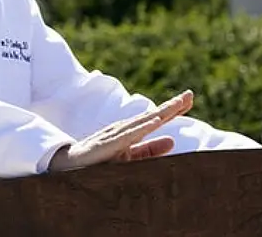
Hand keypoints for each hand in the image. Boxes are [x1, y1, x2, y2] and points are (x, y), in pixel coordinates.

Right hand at [48, 90, 193, 172]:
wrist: (70, 167)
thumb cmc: (100, 162)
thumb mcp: (129, 157)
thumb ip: (149, 150)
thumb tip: (172, 140)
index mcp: (133, 131)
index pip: (157, 118)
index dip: (173, 109)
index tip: (190, 99)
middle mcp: (126, 128)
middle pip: (153, 115)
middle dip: (172, 105)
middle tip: (190, 94)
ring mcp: (117, 135)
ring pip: (143, 122)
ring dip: (160, 113)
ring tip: (177, 104)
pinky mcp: (108, 144)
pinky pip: (128, 135)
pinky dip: (142, 127)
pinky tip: (155, 122)